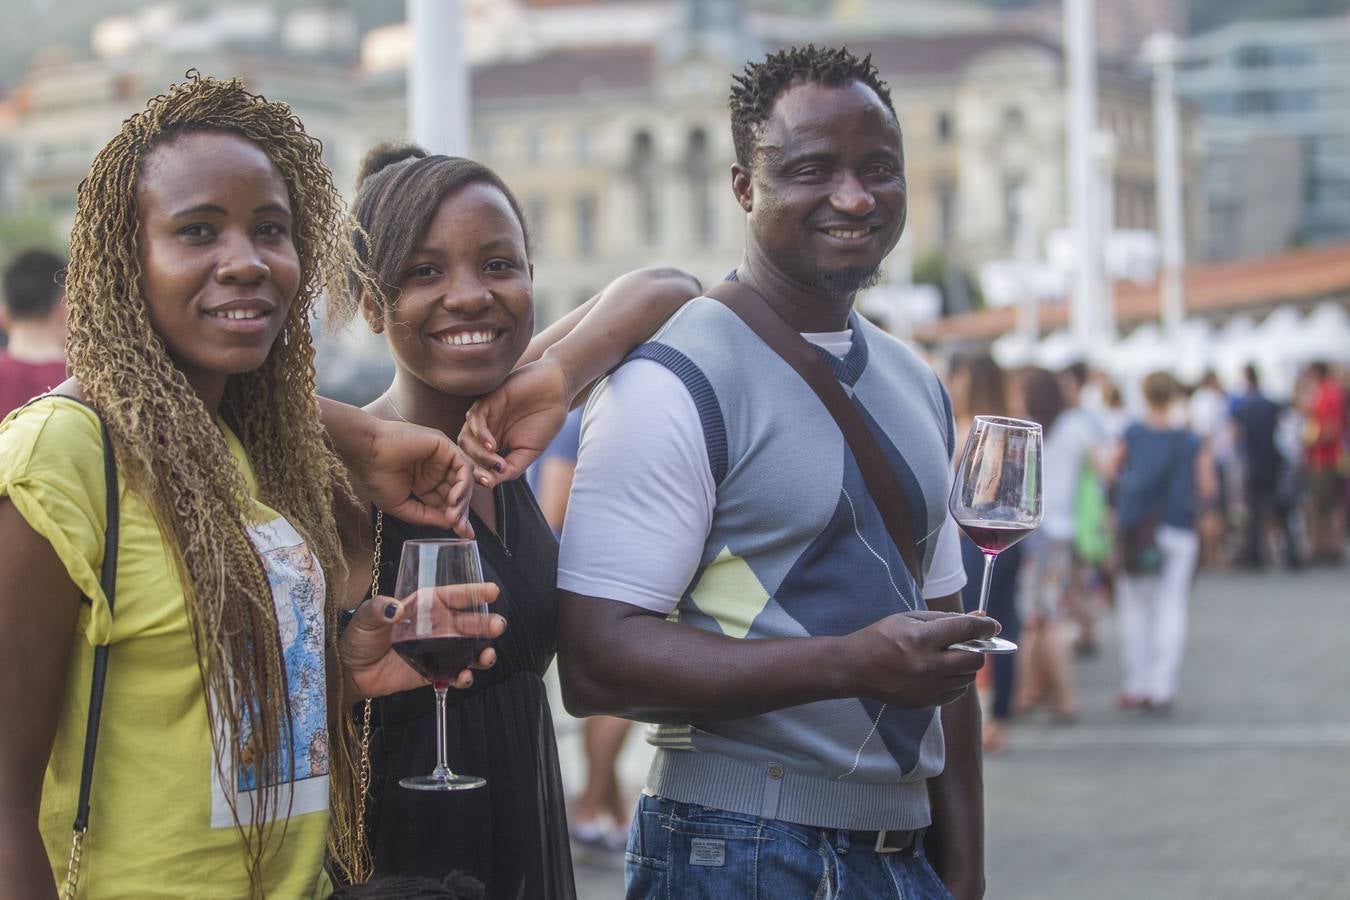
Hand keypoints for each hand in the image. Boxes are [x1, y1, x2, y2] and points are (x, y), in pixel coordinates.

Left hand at [341, 583, 506, 698]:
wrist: (351, 671)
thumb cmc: (359, 637)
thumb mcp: (366, 617)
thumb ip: (379, 609)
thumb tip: (394, 609)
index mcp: (425, 606)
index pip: (454, 596)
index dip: (474, 592)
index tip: (492, 592)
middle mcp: (437, 626)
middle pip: (469, 624)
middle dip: (486, 624)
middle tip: (497, 626)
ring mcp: (438, 651)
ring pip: (469, 650)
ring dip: (482, 652)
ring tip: (486, 656)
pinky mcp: (434, 673)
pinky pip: (455, 674)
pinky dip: (464, 676)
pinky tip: (464, 676)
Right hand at [357, 418, 475, 536]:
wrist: (365, 453)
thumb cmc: (376, 478)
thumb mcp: (401, 506)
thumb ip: (425, 516)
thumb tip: (449, 525)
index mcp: (423, 483)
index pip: (447, 502)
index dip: (456, 518)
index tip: (465, 536)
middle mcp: (435, 470)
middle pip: (458, 492)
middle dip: (462, 512)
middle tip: (463, 530)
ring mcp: (440, 458)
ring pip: (463, 480)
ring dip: (462, 501)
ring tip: (453, 516)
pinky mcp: (444, 446)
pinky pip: (463, 466)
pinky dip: (463, 484)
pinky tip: (453, 499)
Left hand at [459, 356, 571, 488]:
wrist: (558, 390)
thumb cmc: (546, 420)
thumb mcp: (530, 452)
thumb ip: (512, 468)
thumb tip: (491, 484)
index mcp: (493, 444)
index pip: (476, 463)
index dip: (479, 475)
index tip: (489, 484)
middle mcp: (485, 431)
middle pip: (466, 452)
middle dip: (475, 467)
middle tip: (488, 476)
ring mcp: (486, 416)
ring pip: (466, 437)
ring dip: (476, 452)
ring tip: (493, 459)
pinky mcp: (489, 400)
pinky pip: (474, 417)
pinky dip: (479, 433)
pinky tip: (491, 444)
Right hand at [844, 611, 998, 707]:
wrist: (856, 668)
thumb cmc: (882, 637)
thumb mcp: (910, 618)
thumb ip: (944, 618)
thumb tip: (978, 617)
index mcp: (923, 639)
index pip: (966, 630)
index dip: (985, 626)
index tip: (992, 625)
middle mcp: (928, 665)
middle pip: (975, 660)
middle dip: (978, 649)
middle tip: (969, 644)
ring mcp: (928, 687)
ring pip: (968, 678)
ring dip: (966, 666)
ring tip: (950, 658)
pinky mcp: (925, 702)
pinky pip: (956, 693)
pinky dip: (956, 681)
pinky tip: (942, 672)